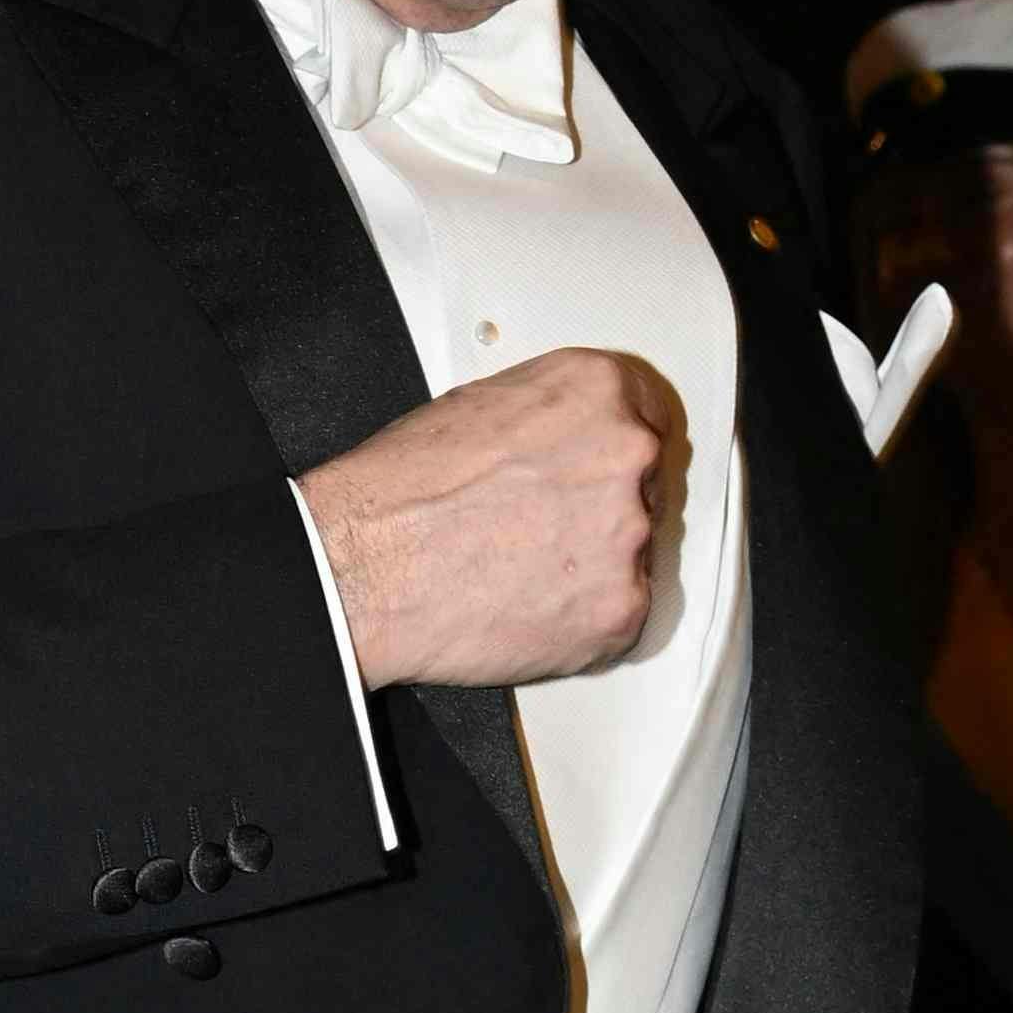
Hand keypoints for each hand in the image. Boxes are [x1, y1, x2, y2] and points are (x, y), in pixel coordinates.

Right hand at [305, 350, 674, 687]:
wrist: (363, 569)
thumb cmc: (401, 493)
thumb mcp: (481, 407)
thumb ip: (552, 420)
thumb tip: (569, 444)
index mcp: (596, 391)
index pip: (649, 415)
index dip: (612, 452)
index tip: (596, 474)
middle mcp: (627, 453)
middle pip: (646, 486)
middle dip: (600, 511)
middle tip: (538, 530)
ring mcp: (628, 534)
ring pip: (631, 554)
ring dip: (588, 567)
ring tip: (518, 571)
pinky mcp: (619, 608)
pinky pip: (618, 616)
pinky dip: (579, 621)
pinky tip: (524, 605)